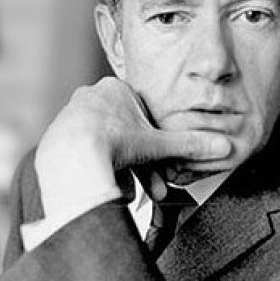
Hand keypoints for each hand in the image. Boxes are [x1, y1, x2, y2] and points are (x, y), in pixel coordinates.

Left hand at [35, 77, 230, 215]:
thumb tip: (221, 145)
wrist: (69, 161)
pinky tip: (109, 184)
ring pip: (108, 144)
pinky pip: (88, 152)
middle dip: (142, 164)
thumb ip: (190, 145)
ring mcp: (71, 115)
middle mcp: (91, 97)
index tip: (160, 162)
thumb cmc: (111, 144)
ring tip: (131, 191)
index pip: (144, 117)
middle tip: (152, 185)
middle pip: (127, 135)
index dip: (156, 143)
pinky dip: (101, 166)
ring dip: (124, 169)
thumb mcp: (158, 145)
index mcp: (116, 89)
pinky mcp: (58, 135)